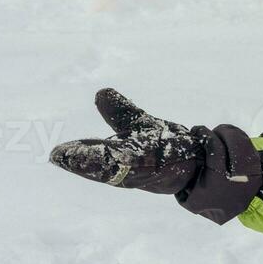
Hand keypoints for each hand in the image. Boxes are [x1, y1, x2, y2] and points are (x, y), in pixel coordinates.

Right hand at [49, 89, 202, 193]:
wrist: (206, 161)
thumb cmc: (170, 148)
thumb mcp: (142, 127)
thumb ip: (121, 113)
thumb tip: (101, 93)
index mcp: (123, 159)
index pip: (97, 157)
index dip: (77, 157)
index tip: (56, 153)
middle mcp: (134, 169)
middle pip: (105, 167)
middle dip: (84, 162)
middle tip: (59, 156)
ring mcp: (151, 170)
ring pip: (123, 170)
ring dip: (100, 165)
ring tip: (76, 159)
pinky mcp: (167, 166)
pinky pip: (149, 165)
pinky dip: (134, 162)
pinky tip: (118, 156)